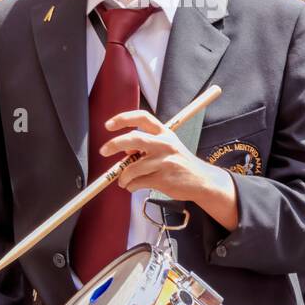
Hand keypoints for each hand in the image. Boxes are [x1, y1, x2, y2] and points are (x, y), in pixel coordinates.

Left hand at [100, 110, 237, 228]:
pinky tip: (133, 186)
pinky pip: (137, 182)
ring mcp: (164, 162)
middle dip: (114, 144)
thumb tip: (124, 150)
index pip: (142, 118)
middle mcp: (165, 144)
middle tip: (103, 151)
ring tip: (123, 181)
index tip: (108, 125)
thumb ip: (147, 145)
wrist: (202, 181)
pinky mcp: (163, 179)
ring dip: (123, 176)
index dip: (123, 119)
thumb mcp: (167, 147)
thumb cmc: (180, 163)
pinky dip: (130, 186)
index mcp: (165, 133)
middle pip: (134, 139)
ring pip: (132, 168)